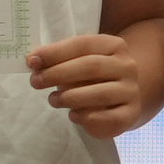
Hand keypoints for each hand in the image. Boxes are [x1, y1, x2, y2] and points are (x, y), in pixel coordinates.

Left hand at [26, 32, 147, 136]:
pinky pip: (109, 118)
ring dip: (70, 97)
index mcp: (114, 45)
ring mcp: (131, 90)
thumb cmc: (93, 76)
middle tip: (36, 81)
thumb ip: (58, 60)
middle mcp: (127, 66)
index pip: (83, 45)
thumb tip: (34, 61)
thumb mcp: (78, 62)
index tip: (32, 60)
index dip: (56, 52)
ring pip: (100, 93)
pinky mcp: (131, 113)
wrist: (121, 97)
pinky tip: (73, 115)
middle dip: (58, 74)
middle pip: (91, 66)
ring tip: (53, 100)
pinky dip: (87, 117)